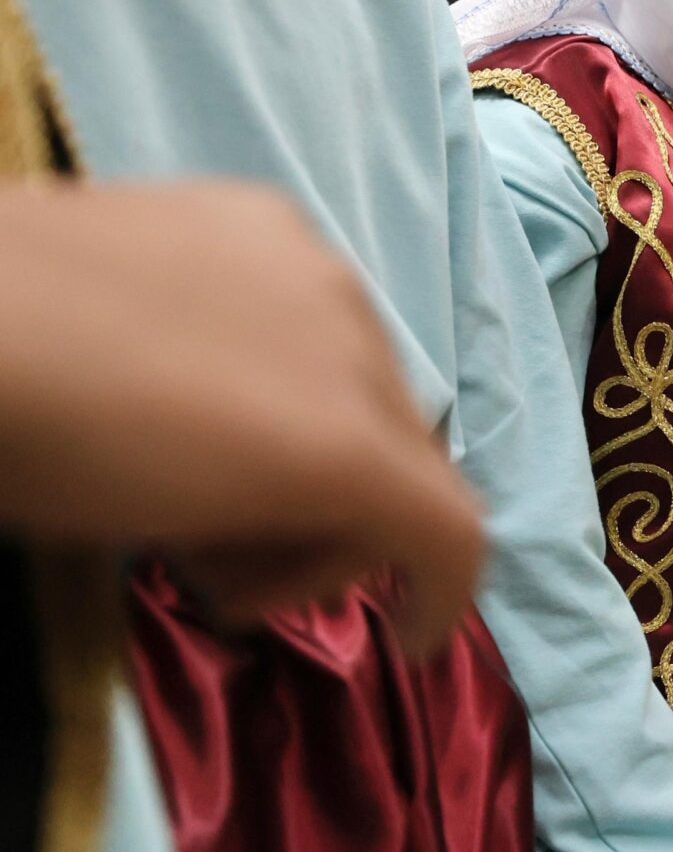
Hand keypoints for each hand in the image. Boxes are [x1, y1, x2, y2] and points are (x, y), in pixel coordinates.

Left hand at [0, 182, 482, 648]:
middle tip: (239, 571)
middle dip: (347, 526)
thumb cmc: (36, 452)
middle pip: (409, 455)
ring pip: (367, 376)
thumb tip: (282, 530)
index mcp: (338, 445)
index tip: (404, 635)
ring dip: (320, 436)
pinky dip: (285, 359)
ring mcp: (315, 267)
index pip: (452, 529)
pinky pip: (315, 306)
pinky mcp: (264, 216)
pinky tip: (200, 365)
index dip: (441, 595)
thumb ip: (270, 539)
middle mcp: (359, 345)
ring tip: (214, 463)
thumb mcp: (162, 535)